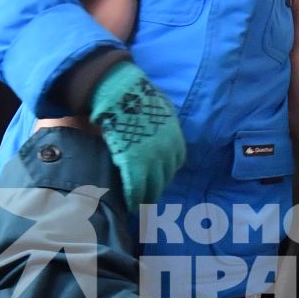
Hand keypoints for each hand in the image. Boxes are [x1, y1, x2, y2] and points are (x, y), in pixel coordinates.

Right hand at [88, 62, 185, 207]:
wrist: (122, 92)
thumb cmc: (137, 95)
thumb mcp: (159, 108)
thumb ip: (161, 123)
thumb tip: (154, 125)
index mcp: (175, 138)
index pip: (175, 163)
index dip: (165, 172)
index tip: (157, 178)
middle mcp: (168, 151)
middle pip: (165, 178)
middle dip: (156, 188)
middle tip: (148, 197)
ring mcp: (153, 159)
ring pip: (152, 186)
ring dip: (146, 196)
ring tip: (138, 205)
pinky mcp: (135, 164)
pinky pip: (136, 187)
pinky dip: (133, 197)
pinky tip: (130, 206)